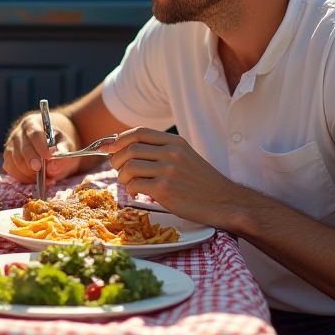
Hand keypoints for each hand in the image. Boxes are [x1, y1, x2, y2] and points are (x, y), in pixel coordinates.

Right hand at [2, 113, 83, 183]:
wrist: (48, 144)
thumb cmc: (57, 142)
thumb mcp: (65, 143)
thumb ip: (63, 151)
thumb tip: (52, 166)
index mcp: (32, 123)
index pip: (34, 133)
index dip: (41, 146)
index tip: (49, 157)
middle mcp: (18, 133)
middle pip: (23, 149)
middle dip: (33, 162)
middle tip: (45, 173)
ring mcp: (10, 146)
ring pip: (16, 161)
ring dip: (30, 173)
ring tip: (47, 178)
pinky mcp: (8, 159)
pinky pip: (11, 170)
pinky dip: (23, 178)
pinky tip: (36, 179)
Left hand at [109, 128, 238, 227]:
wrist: (224, 202)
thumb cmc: (201, 182)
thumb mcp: (184, 156)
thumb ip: (159, 150)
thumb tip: (124, 146)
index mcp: (175, 142)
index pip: (138, 132)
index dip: (119, 139)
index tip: (110, 148)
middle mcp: (171, 153)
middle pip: (129, 148)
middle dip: (116, 159)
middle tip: (118, 169)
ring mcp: (167, 171)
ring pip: (129, 167)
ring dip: (122, 176)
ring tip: (128, 183)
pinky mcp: (164, 190)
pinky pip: (134, 185)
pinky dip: (130, 190)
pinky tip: (137, 194)